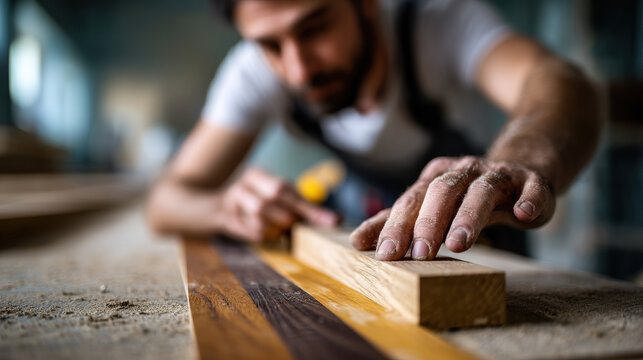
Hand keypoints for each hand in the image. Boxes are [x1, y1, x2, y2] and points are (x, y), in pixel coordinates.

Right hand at [217, 167, 339, 242]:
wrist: (210, 207)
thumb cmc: (252, 205)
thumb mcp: (273, 199)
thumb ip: (301, 208)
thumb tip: (336, 218)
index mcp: (258, 175)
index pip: (287, 189)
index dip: (310, 207)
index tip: (331, 221)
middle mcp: (244, 183)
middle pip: (272, 196)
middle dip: (288, 216)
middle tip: (292, 227)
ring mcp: (230, 199)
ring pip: (258, 212)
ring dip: (272, 226)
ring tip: (276, 233)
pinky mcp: (222, 216)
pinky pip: (243, 228)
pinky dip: (255, 234)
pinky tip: (259, 236)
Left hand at [350, 156, 554, 259]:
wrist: (521, 168)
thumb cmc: (468, 194)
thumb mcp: (432, 205)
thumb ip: (399, 223)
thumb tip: (357, 241)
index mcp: (436, 178)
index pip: (411, 200)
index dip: (396, 225)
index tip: (383, 253)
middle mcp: (464, 172)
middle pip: (441, 192)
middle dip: (428, 223)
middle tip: (419, 254)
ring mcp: (498, 174)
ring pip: (481, 191)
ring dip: (468, 216)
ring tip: (458, 244)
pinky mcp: (531, 181)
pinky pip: (531, 188)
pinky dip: (527, 200)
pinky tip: (522, 215)